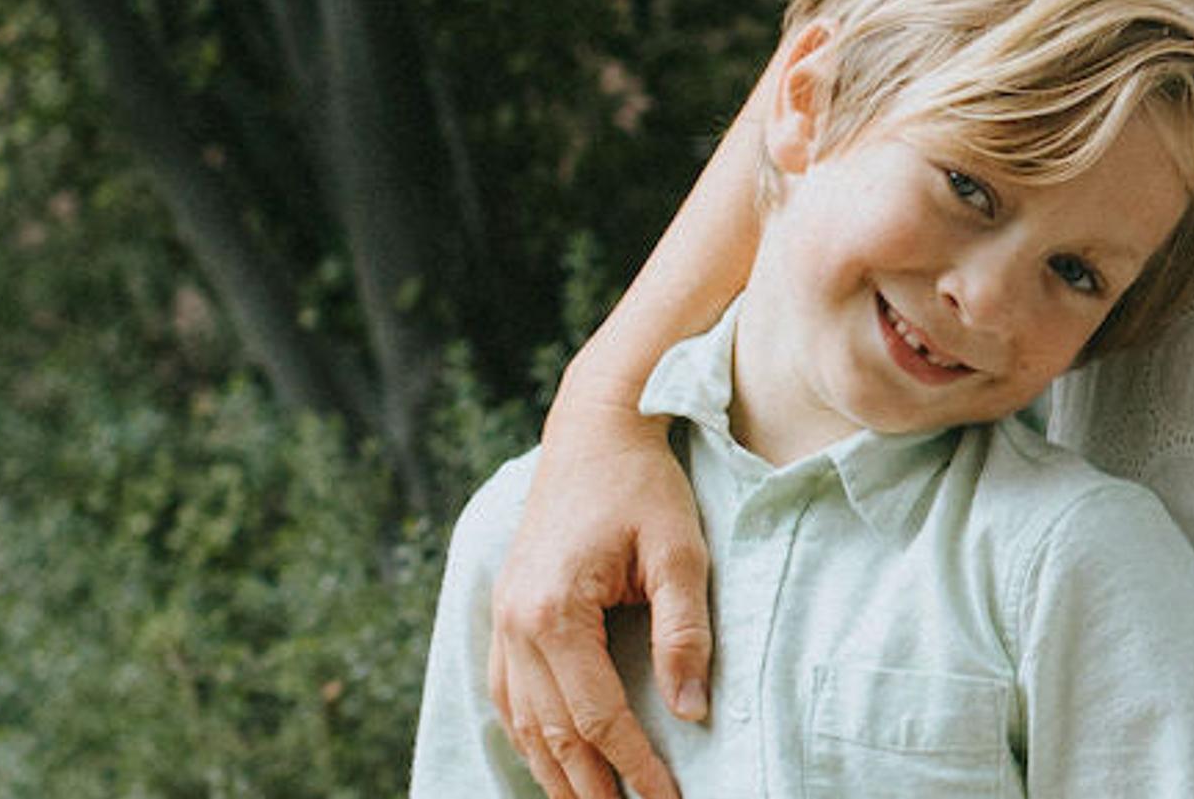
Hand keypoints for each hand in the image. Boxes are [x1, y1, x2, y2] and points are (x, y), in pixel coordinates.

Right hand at [486, 394, 710, 798]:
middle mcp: (514, 626)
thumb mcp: (678, 551)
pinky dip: (530, 738)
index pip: (597, 718)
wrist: (592, 430)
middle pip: (553, 735)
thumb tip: (693, 712)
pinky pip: (507, 696)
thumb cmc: (642, 485)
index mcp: (554, 613)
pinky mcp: (502, 614)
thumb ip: (684, 631)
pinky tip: (553, 761)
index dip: (635, 767)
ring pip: (523, 725)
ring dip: (557, 774)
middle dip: (594, 788)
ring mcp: (500, 621)